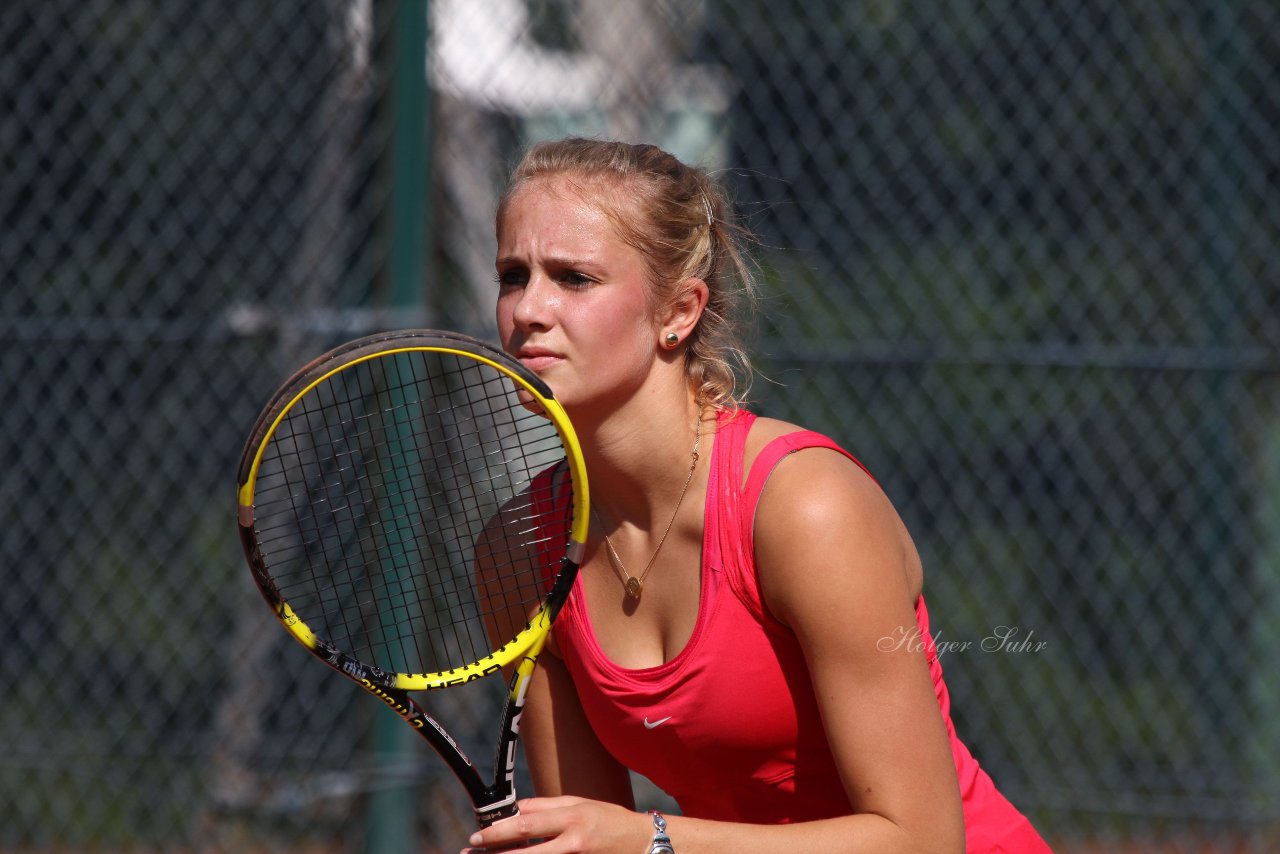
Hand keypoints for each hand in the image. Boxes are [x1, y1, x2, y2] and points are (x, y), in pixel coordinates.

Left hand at [462, 796, 651, 852]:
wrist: (644, 844)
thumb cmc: (610, 821)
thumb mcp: (580, 804)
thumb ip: (547, 807)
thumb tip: (516, 810)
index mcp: (572, 818)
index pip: (527, 825)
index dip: (498, 832)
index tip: (477, 837)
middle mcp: (574, 842)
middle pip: (527, 852)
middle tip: (472, 853)